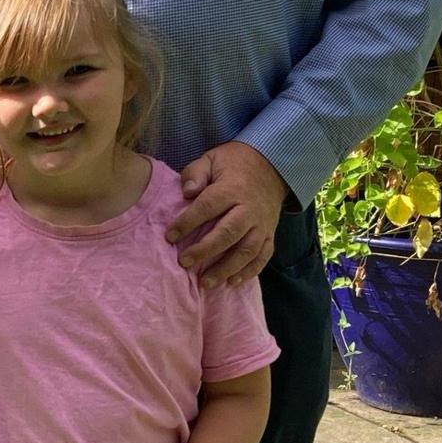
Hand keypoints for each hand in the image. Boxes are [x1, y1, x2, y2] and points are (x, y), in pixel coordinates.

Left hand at [167, 141, 286, 289]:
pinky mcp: (270, 234)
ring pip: (247, 250)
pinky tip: (232, 282)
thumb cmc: (233, 165)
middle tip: (184, 263)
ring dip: (226, 268)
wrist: (271, 166)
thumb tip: (187, 192)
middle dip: (205, 250)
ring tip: (206, 283)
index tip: (170, 236)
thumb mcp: (211, 159)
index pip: (208, 207)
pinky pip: (263, 256)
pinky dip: (249, 272)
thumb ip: (196, 173)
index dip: (188, 222)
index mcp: (231, 189)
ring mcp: (262, 224)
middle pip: (228, 233)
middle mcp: (249, 209)